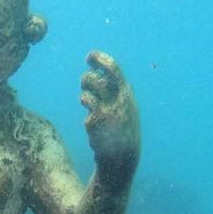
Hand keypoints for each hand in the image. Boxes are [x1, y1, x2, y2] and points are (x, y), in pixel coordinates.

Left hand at [80, 50, 140, 171]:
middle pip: (102, 71)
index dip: (100, 59)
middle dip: (92, 65)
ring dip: (85, 83)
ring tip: (87, 94)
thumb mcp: (125, 108)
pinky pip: (87, 99)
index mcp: (126, 93)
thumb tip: (101, 75)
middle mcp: (118, 97)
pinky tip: (90, 112)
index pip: (113, 68)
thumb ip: (116, 92)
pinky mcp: (98, 118)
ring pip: (91, 83)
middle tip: (86, 71)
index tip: (90, 57)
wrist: (122, 156)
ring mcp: (108, 106)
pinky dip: (85, 101)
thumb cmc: (122, 130)